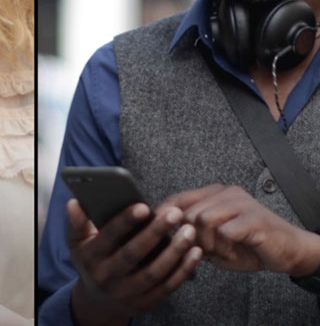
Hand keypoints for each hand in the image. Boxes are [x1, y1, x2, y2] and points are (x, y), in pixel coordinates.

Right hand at [65, 198, 201, 325]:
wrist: (99, 302)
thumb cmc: (92, 263)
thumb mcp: (78, 243)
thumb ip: (77, 222)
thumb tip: (74, 202)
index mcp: (90, 257)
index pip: (108, 237)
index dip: (125, 222)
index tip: (144, 206)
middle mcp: (107, 277)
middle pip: (133, 254)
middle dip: (155, 232)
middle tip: (174, 213)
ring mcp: (127, 293)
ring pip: (154, 272)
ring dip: (175, 251)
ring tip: (189, 231)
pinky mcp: (145, 303)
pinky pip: (168, 287)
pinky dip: (183, 270)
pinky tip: (195, 253)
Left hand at [164, 183, 319, 275]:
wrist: (287, 251)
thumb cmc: (248, 246)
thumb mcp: (213, 240)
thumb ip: (192, 233)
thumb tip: (163, 234)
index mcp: (215, 194)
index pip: (179, 198)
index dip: (164, 215)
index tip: (158, 231)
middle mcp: (227, 193)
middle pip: (188, 212)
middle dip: (191, 237)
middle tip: (204, 251)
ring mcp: (242, 203)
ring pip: (203, 219)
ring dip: (207, 243)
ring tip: (220, 252)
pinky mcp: (254, 218)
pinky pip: (224, 232)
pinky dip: (224, 248)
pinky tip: (233, 252)